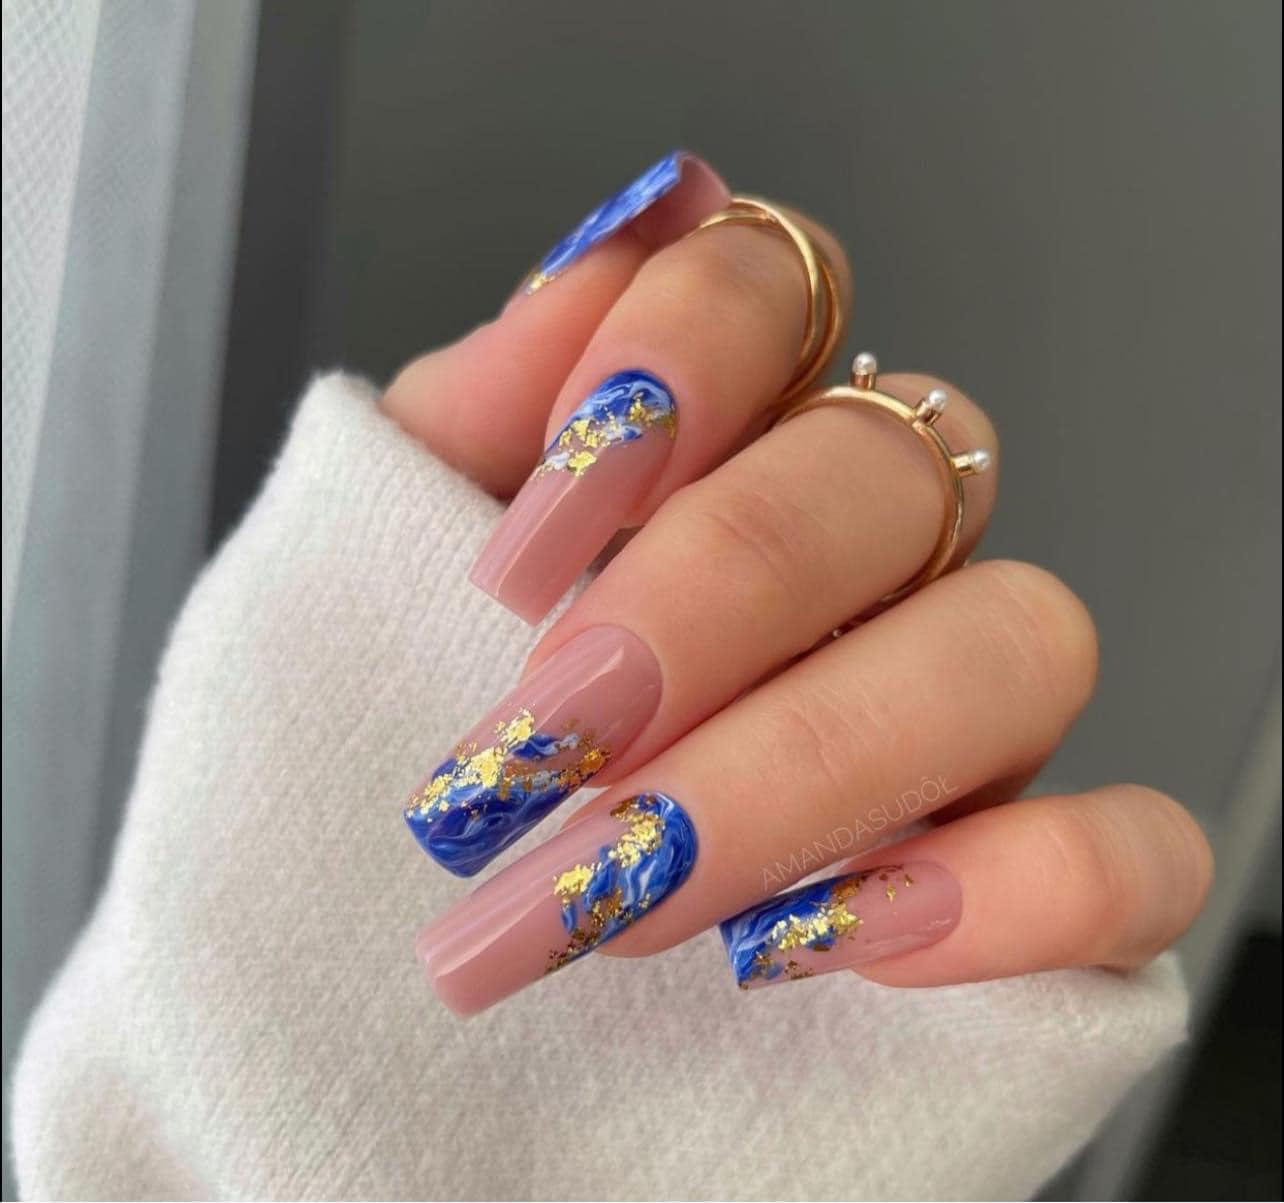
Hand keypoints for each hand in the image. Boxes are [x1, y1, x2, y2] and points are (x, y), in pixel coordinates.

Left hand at [383, 152, 1211, 1014]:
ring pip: (1020, 642)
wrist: (424, 964)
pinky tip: (846, 938)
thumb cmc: (417, 756)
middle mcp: (875, 551)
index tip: (522, 535)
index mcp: (729, 444)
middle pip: (885, 471)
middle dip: (719, 592)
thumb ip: (467, 426)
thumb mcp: (383, 574)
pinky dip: (1017, 890)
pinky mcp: (1036, 876)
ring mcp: (971, 710)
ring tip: (633, 882)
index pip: (771, 287)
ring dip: (819, 757)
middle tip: (553, 733)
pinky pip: (1132, 852)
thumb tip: (574, 284)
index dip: (674, 361)